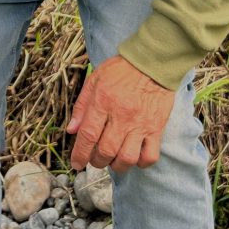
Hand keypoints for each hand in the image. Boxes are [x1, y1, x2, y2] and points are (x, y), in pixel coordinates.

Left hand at [66, 56, 174, 172]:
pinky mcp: (156, 128)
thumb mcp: (94, 80)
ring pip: (127, 158)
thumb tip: (71, 130)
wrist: (153, 62)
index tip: (76, 163)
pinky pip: (149, 156)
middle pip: (106, 151)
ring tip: (113, 160)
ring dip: (117, 165)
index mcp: (103, 102)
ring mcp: (140, 124)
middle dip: (96, 161)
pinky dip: (140, 163)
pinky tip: (134, 158)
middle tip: (95, 159)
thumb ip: (81, 106)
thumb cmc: (121, 70)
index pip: (88, 135)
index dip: (80, 154)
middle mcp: (122, 116)